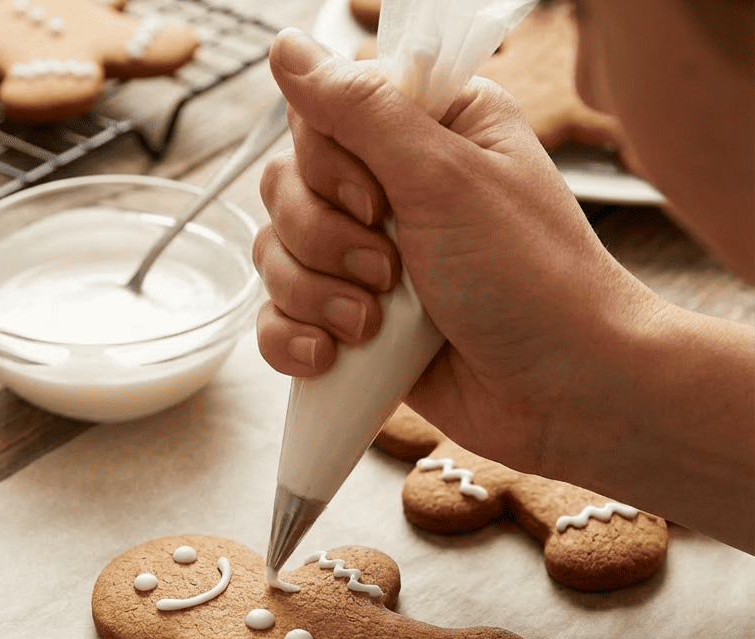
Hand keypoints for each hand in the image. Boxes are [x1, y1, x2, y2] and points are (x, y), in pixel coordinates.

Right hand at [254, 29, 660, 473]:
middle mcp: (390, 190)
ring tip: (374, 325)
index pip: (318, 115)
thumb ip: (361, 110)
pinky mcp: (349, 322)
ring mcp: (365, 261)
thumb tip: (288, 49)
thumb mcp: (446, 178)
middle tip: (389, 270)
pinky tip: (331, 355)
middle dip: (325, 240)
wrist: (561, 392)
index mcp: (423, 131)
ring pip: (274, 254)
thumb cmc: (531, 280)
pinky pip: (277, 317)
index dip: (327, 163)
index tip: (378, 202)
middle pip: (284, 187)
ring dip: (315, 295)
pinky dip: (293, 339)